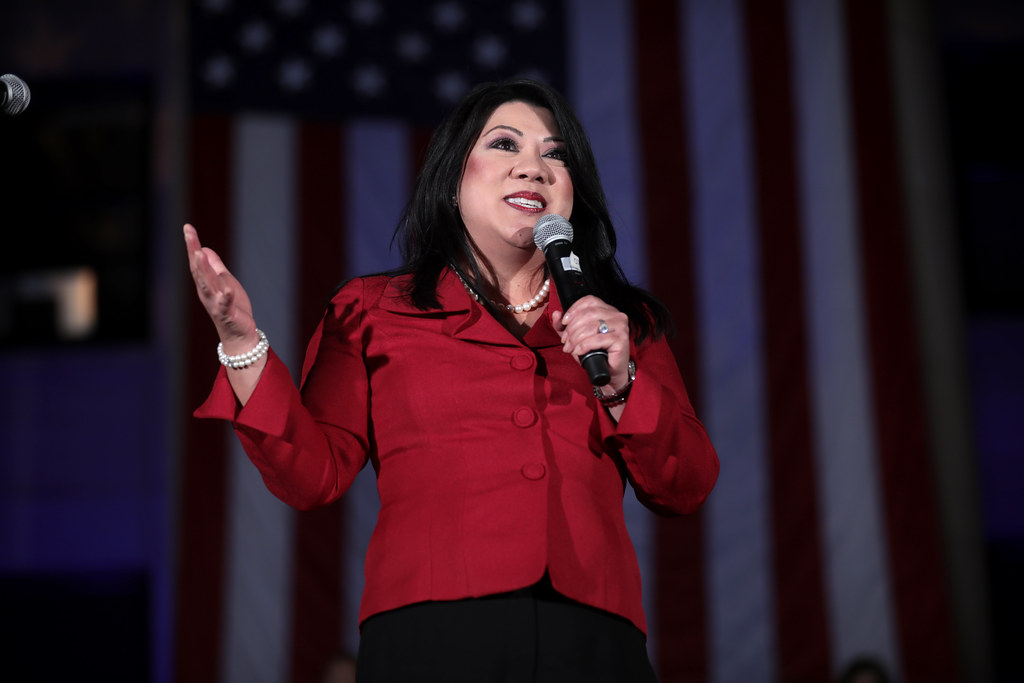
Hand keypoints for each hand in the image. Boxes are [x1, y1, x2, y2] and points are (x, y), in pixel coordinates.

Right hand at [183, 223, 258, 353]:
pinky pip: (225, 305)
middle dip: (193, 251)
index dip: (192, 244)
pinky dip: (225, 297)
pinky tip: (226, 289)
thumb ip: (215, 266)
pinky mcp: (227, 314)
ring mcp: (215, 303)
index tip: (187, 227)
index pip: (197, 261)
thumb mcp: (224, 281)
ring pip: (207, 285)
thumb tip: (204, 248)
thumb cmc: (231, 307)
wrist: (239, 333)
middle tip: (189, 234)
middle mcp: (206, 292)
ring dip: (203, 270)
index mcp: (206, 283)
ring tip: (200, 254)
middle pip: (198, 270)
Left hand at [551, 295, 630, 390]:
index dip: (573, 310)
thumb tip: (556, 314)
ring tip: (570, 348)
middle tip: (565, 341)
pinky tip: (578, 352)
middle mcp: (616, 315)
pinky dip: (584, 346)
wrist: (609, 372)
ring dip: (576, 338)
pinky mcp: (621, 339)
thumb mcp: (574, 337)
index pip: (589, 301)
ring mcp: (621, 326)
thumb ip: (563, 326)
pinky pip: (598, 339)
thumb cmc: (594, 352)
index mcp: (607, 310)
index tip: (564, 323)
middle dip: (572, 328)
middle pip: (588, 314)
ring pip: (592, 326)